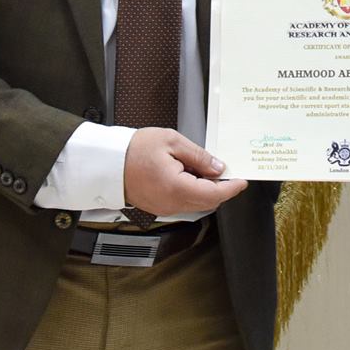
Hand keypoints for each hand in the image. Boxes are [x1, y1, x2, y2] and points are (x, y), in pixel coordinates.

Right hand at [121, 128, 246, 214]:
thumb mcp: (172, 142)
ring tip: (204, 168)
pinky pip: (183, 203)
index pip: (214, 194)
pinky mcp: (158, 206)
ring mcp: (164, 207)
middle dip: (221, 188)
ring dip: (206, 189)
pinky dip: (193, 191)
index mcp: (177, 188)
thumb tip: (218, 167)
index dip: (231, 188)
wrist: (107, 162)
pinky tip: (190, 175)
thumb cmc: (133, 150)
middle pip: (207, 202)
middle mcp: (172, 203)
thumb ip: (199, 156)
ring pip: (196, 203)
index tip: (241, 180)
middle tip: (226, 169)